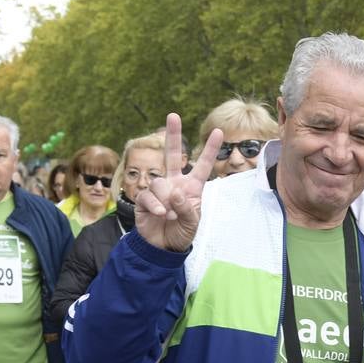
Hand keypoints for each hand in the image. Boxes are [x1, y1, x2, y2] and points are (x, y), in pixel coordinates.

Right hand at [135, 114, 222, 251]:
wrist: (163, 247)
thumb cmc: (181, 233)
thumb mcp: (192, 223)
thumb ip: (187, 207)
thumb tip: (175, 192)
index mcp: (192, 187)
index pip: (202, 166)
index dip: (210, 150)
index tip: (219, 132)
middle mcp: (174, 183)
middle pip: (173, 155)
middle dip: (173, 135)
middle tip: (173, 115)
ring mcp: (158, 190)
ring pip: (159, 183)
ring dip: (166, 201)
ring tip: (170, 216)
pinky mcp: (143, 198)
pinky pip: (148, 195)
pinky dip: (156, 206)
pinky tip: (160, 215)